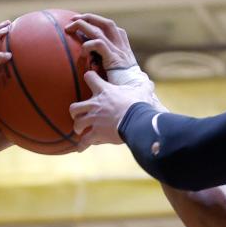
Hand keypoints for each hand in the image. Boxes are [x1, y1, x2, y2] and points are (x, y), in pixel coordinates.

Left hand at [65, 14, 147, 84]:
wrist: (133, 94)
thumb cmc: (122, 88)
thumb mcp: (114, 73)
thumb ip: (105, 65)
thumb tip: (91, 65)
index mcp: (123, 47)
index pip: (111, 27)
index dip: (97, 22)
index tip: (85, 22)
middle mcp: (121, 45)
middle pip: (106, 23)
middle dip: (89, 18)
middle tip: (73, 18)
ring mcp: (117, 50)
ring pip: (99, 29)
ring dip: (82, 25)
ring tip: (69, 28)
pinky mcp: (113, 58)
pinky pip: (98, 44)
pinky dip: (88, 45)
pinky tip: (82, 52)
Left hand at [66, 14, 160, 147]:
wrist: (137, 121)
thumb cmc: (139, 105)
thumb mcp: (142, 92)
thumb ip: (143, 87)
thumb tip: (150, 84)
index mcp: (104, 91)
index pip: (90, 77)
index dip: (90, 78)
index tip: (90, 80)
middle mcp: (95, 105)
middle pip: (74, 107)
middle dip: (75, 112)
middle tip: (79, 115)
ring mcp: (94, 120)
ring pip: (77, 123)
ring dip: (78, 128)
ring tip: (80, 131)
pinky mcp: (96, 133)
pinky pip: (84, 141)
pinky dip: (82, 145)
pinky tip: (80, 149)